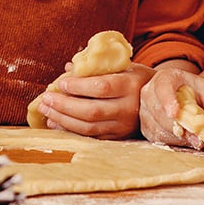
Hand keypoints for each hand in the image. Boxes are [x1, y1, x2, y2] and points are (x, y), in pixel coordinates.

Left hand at [33, 66, 149, 139]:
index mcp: (129, 85)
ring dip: (63, 120)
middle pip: (91, 111)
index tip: (60, 83)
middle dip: (64, 106)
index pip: (101, 87)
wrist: (158, 99)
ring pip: (89, 127)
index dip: (78, 87)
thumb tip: (67, 67)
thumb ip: (95, 67)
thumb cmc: (133, 78)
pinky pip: (91, 137)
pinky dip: (71, 131)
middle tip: (46, 99)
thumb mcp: (121, 66)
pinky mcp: (119, 138)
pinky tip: (56, 124)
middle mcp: (128, 108)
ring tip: (46, 111)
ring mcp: (123, 126)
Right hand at [139, 67, 203, 147]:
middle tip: (197, 136)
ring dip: (178, 137)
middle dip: (179, 126)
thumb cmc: (199, 93)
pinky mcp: (146, 127)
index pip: (162, 87)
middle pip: (159, 112)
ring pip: (158, 127)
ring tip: (195, 138)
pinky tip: (186, 139)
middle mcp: (149, 92)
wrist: (191, 100)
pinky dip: (174, 142)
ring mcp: (145, 110)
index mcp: (165, 78)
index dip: (167, 100)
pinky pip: (157, 138)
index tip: (175, 113)